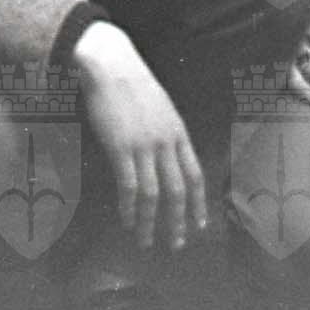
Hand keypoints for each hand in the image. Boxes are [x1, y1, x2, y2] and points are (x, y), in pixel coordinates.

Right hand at [74, 22, 208, 253]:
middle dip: (178, 221)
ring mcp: (144, 145)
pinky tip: (126, 220)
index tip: (199, 225)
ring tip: (145, 241)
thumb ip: (167, 133)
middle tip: (175, 244)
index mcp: (178, 132)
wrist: (111, 65)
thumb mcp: (160, 107)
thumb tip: (167, 158)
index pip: (196, 174)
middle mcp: (166, 142)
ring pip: (153, 194)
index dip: (198, 203)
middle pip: (178, 190)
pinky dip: (129, 208)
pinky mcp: (121, 147)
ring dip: (150, 222)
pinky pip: (129, 186)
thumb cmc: (132, 84)